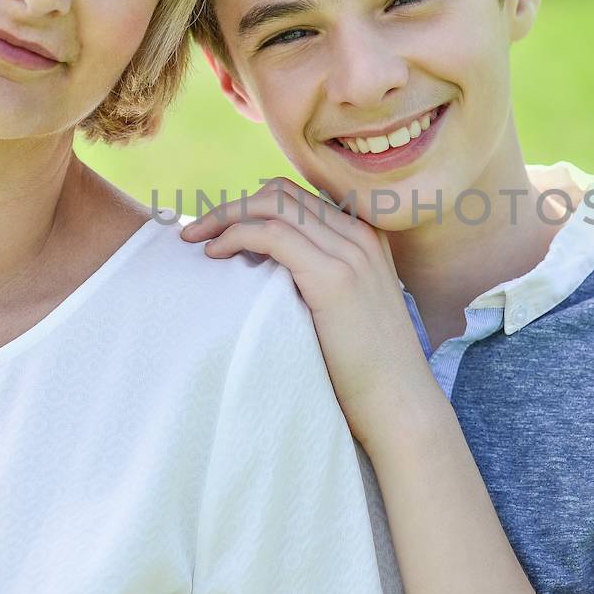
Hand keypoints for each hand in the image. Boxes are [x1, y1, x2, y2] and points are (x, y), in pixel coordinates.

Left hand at [178, 177, 434, 443]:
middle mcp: (360, 234)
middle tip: (195, 232)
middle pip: (281, 192)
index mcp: (365, 237)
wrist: (398, 401)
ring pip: (273, 204)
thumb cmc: (367, 368)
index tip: (218, 229)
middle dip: (232, 205)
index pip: (298, 197)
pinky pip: (271, 234)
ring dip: (225, 216)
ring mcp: (350, 252)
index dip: (252, 206)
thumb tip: (265, 271)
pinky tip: (215, 253)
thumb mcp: (346, 308)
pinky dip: (235, 235)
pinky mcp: (334, 277)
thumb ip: (319, 278)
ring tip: (196, 240)